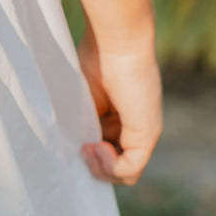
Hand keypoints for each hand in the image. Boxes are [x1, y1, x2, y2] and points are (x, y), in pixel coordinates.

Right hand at [76, 19, 161, 185]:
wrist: (116, 42)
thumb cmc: (95, 59)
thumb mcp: (79, 99)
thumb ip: (78, 123)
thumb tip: (67, 149)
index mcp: (116, 116)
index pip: (106, 152)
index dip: (87, 158)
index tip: (68, 147)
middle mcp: (132, 126)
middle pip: (114, 166)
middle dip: (92, 167)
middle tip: (78, 149)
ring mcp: (142, 132)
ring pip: (123, 173)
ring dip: (99, 169)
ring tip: (87, 148)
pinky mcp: (147, 135)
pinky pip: (129, 169)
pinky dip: (109, 166)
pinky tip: (96, 146)